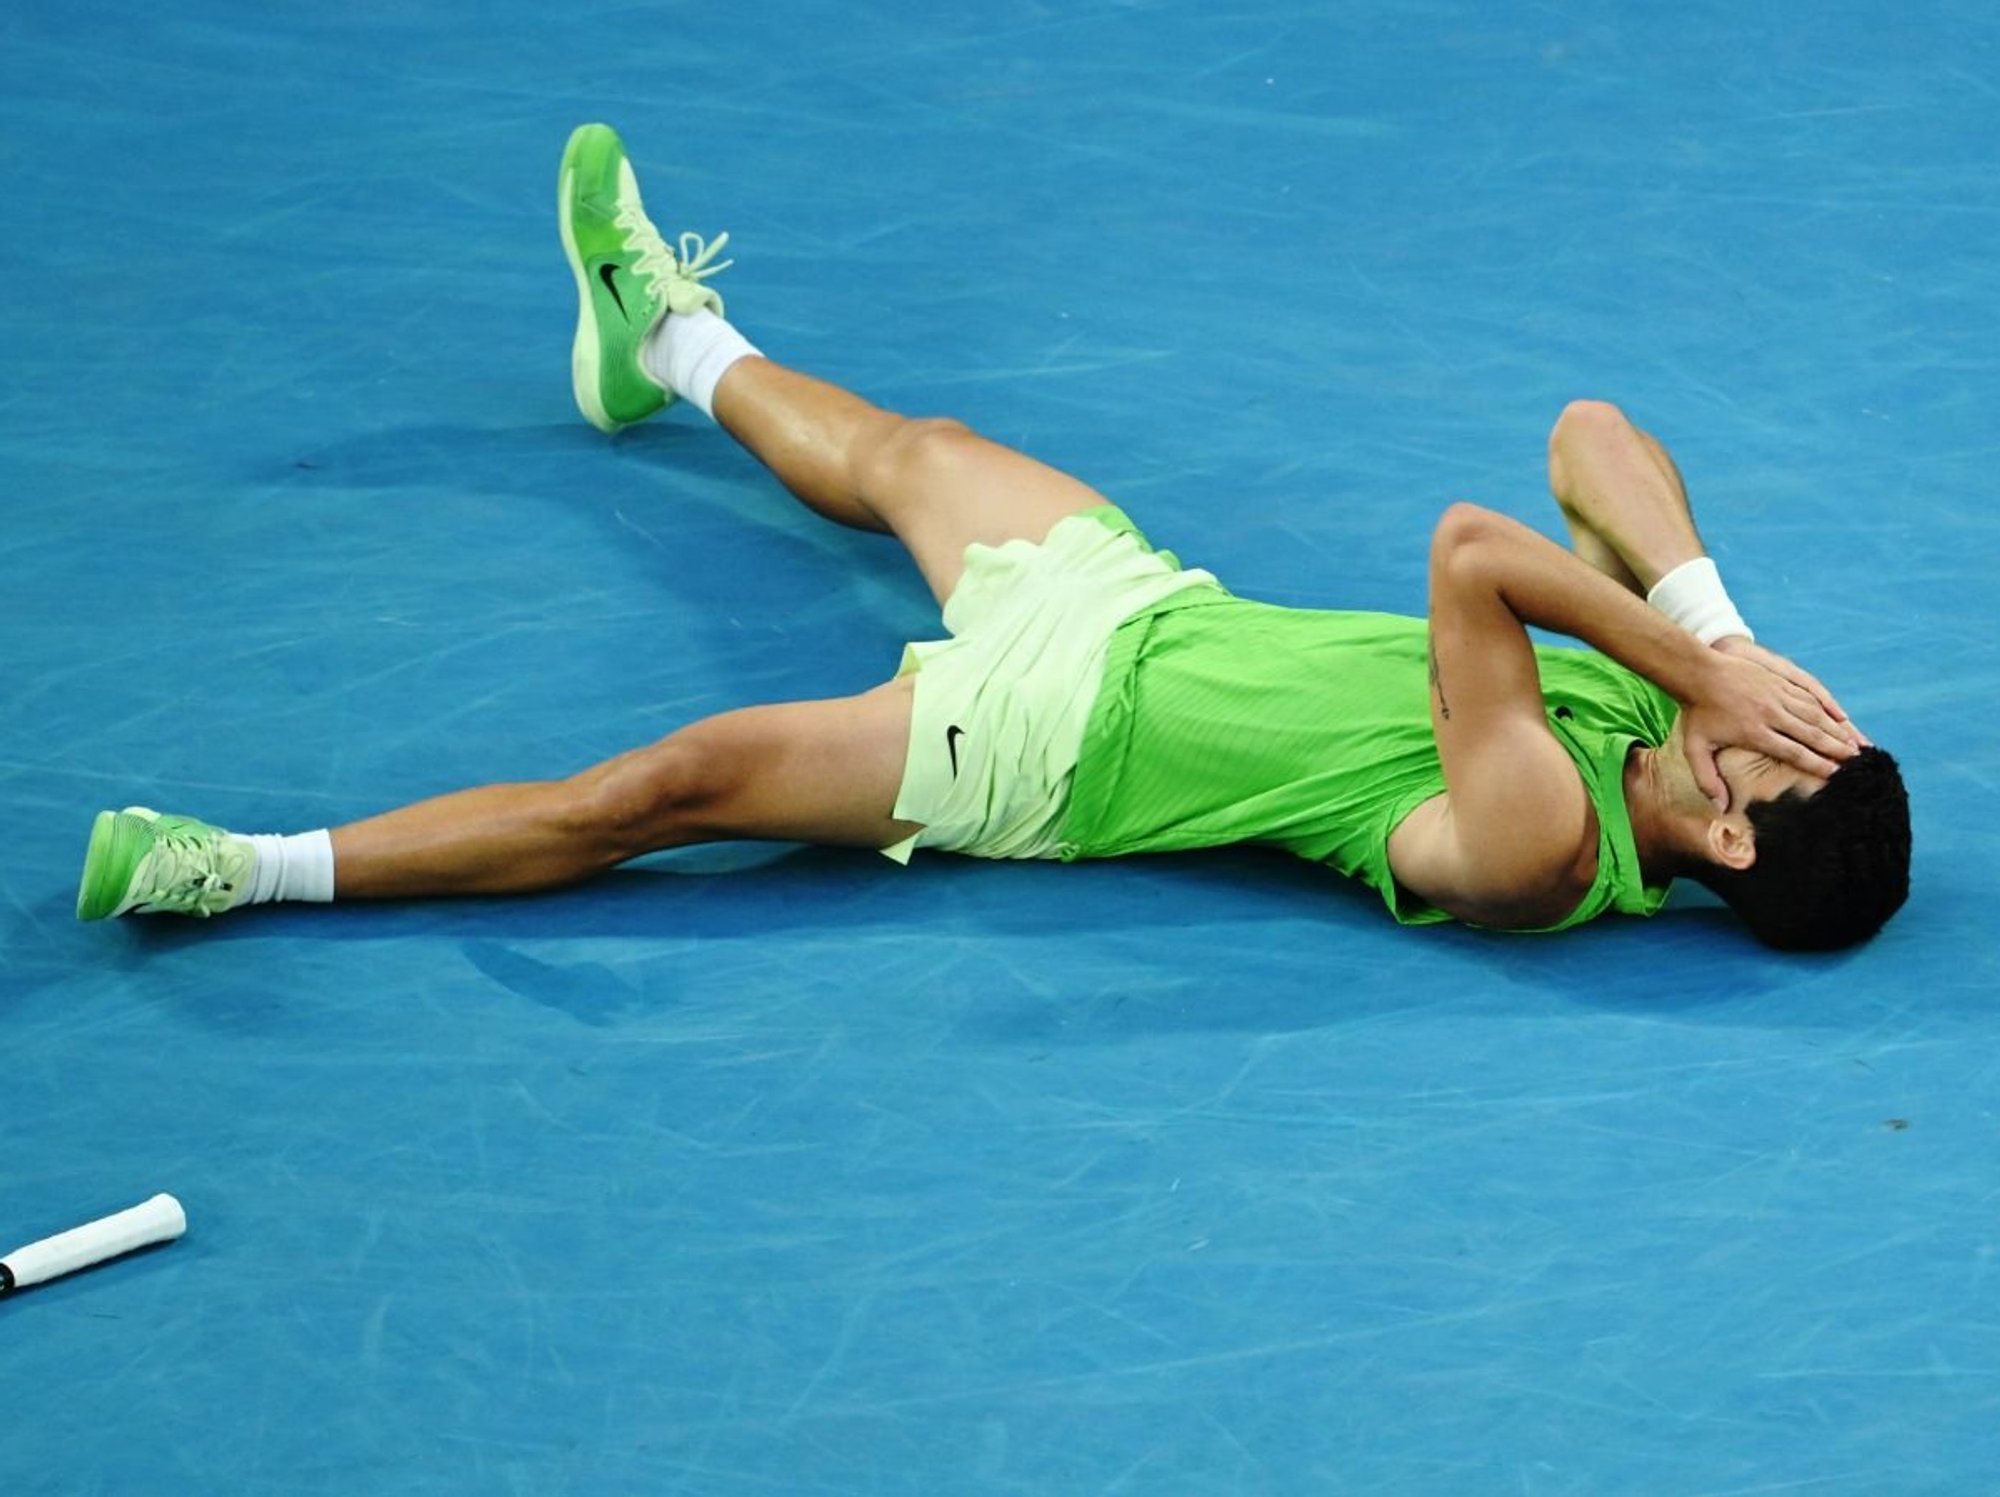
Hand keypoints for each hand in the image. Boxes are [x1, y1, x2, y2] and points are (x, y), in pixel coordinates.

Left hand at [1681, 643, 1861, 810]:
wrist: (1697, 672)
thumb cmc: (1696, 713)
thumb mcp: (1695, 749)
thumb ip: (1707, 780)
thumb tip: (1720, 809)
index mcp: (1755, 733)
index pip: (1793, 752)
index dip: (1817, 764)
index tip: (1836, 774)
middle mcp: (1771, 713)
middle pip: (1811, 734)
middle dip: (1836, 749)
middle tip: (1856, 762)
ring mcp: (1776, 694)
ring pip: (1815, 714)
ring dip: (1836, 730)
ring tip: (1855, 744)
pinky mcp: (1779, 680)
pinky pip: (1810, 695)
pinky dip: (1828, 707)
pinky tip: (1841, 717)